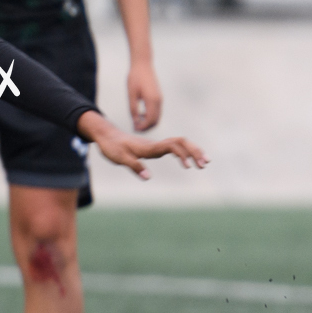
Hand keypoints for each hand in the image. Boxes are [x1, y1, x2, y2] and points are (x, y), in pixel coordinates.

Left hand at [76, 110, 206, 180]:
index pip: (171, 146)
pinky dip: (185, 152)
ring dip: (193, 151)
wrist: (106, 135)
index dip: (182, 154)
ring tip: (205, 162)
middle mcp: (155, 144)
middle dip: (194, 151)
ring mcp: (156, 145)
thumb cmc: (112, 146)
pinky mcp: (154, 148)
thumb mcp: (119, 158)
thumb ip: (134, 166)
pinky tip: (191, 160)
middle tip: (206, 163)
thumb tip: (148, 177)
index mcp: (149, 147)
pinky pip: (174, 147)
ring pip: (179, 143)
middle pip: (180, 142)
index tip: (189, 166)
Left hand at [127, 59, 162, 131]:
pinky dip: (150, 116)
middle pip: (155, 121)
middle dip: (146, 127)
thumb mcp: (131, 94)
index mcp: (152, 100)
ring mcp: (160, 99)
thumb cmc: (135, 78)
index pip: (150, 120)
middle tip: (134, 127)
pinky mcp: (159, 97)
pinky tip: (140, 115)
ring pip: (157, 117)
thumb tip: (135, 121)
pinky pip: (157, 111)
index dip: (143, 127)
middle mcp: (159, 101)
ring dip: (148, 122)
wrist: (143, 65)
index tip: (134, 128)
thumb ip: (133, 109)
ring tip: (136, 122)